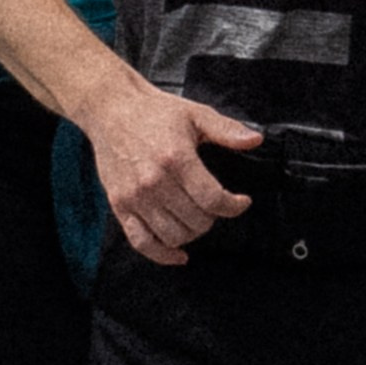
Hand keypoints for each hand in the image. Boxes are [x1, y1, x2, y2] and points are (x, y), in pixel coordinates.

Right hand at [86, 76, 262, 263]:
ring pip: (173, 236)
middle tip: (214, 205)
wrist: (111, 110)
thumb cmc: (153, 112)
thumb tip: (255, 140)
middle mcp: (154, 181)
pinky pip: (141, 242)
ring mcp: (135, 196)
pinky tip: (178, 254)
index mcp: (176, 159)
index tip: (241, 202)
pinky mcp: (120, 205)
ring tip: (196, 219)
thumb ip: (227, 130)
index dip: (234, 206)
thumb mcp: (195, 114)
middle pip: (196, 221)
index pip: (213, 199)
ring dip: (192, 233)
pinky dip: (162, 254)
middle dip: (213, 217)